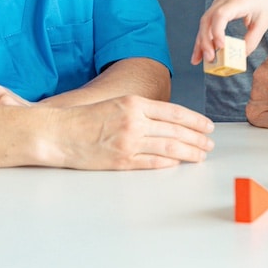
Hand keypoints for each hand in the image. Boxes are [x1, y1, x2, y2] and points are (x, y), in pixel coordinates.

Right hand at [57, 95, 214, 169]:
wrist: (57, 133)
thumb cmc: (83, 119)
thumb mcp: (115, 104)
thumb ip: (140, 111)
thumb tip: (167, 122)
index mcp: (134, 103)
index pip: (174, 112)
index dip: (195, 120)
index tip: (208, 127)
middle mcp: (134, 121)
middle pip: (176, 130)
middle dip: (197, 138)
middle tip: (210, 144)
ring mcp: (129, 142)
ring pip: (169, 147)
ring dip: (189, 152)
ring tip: (201, 156)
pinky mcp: (121, 160)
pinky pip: (151, 162)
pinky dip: (168, 162)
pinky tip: (178, 163)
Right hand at [192, 0, 267, 64]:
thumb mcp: (263, 23)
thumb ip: (252, 40)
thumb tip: (239, 57)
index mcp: (238, 1)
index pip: (221, 15)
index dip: (217, 31)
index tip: (221, 47)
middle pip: (207, 20)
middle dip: (205, 41)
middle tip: (209, 60)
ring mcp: (219, 2)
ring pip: (204, 22)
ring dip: (200, 41)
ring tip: (196, 61)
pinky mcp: (218, 6)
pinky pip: (208, 22)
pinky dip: (205, 37)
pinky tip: (201, 52)